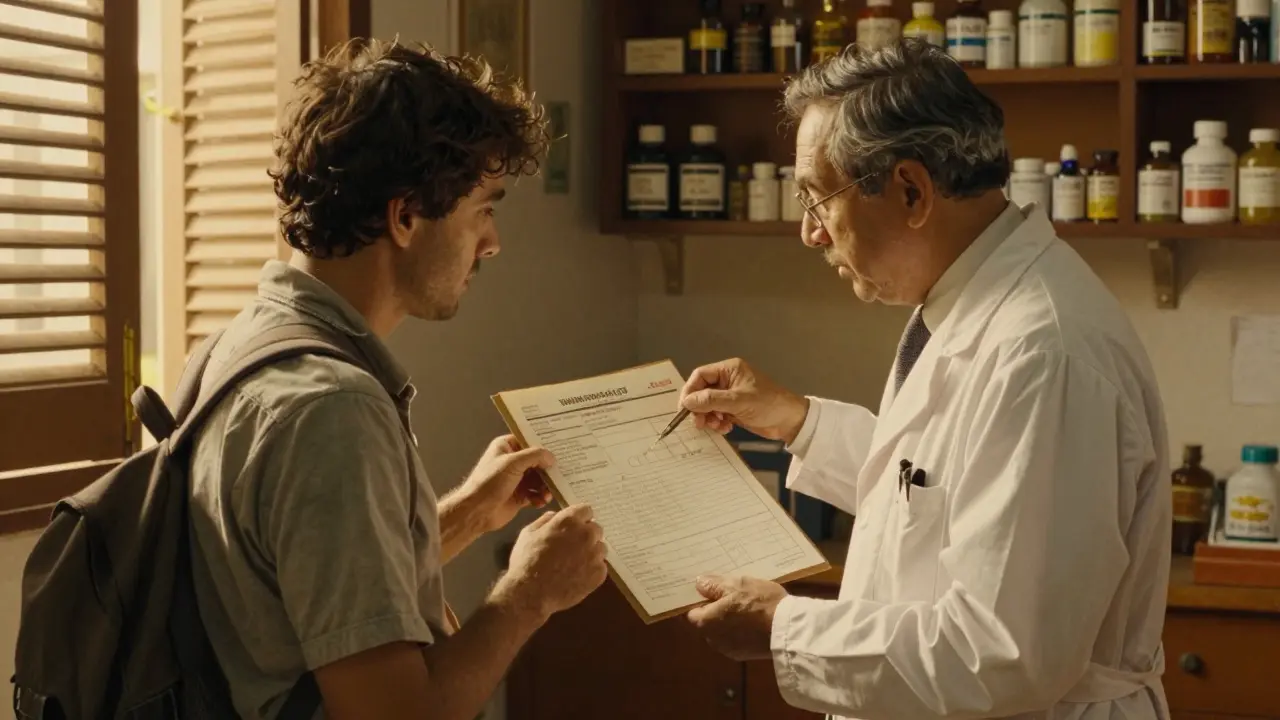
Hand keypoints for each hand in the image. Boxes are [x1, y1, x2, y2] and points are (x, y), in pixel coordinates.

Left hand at [460, 435, 554, 532]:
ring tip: (548, 491)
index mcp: (507, 446)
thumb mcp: (512, 463)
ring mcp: (517, 479)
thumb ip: (534, 456)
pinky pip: (536, 493)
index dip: (544, 442)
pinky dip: (540, 497)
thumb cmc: (489, 482)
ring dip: (546, 485)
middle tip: (563, 471)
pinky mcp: (520, 495)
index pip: (529, 440)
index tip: (562, 445)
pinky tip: (541, 501)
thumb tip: (552, 457)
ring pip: (539, 478)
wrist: (476, 512)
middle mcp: (513, 461)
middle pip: (538, 460)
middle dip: (549, 467)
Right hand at [495, 504, 607, 619]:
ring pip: (600, 548)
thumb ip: (545, 520)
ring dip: (591, 552)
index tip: (574, 527)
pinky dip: (592, 570)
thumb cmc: (526, 561)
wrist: (531, 593)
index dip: (579, 518)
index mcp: (569, 521)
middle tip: (572, 548)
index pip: (586, 510)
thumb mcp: (528, 533)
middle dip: (585, 535)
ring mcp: (594, 555)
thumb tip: (556, 515)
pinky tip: (577, 576)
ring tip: (574, 564)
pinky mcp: (599, 574)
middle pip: (596, 529)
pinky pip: (601, 567)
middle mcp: (586, 534)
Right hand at [679, 358, 808, 442]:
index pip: (700, 375)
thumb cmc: (770, 404)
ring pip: (708, 405)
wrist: (791, 421)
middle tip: (699, 422)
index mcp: (730, 369)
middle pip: (702, 391)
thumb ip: (710, 400)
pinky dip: (717, 423)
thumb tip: (687, 401)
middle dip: (699, 408)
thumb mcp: (738, 401)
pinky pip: (717, 415)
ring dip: (708, 417)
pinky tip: (726, 428)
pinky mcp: (735, 409)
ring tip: (716, 426)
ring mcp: (731, 395)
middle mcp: (729, 380)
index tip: (684, 407)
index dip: (690, 391)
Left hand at [686, 575, 786, 660]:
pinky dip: (742, 632)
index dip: (701, 601)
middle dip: (716, 611)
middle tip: (733, 596)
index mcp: (706, 623)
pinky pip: (737, 640)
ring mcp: (729, 650)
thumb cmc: (759, 603)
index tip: (712, 592)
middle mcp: (713, 640)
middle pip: (708, 623)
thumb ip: (713, 585)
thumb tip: (699, 584)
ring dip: (730, 622)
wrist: (788, 630)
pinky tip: (756, 622)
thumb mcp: (736, 585)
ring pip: (723, 632)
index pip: (692, 612)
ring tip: (747, 608)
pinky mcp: (745, 656)